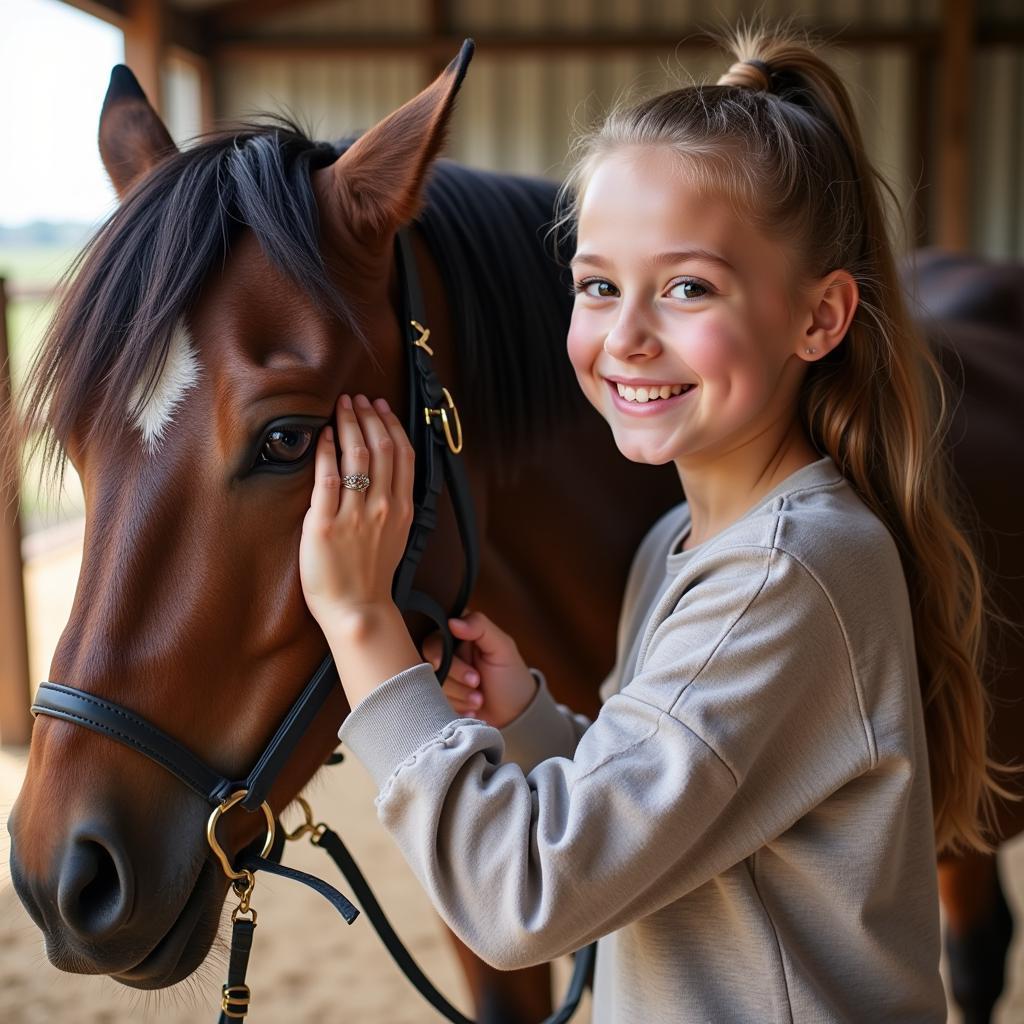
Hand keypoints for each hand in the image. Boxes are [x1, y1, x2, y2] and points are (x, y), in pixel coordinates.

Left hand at [300, 393, 414, 629]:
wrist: (357, 611)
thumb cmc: (372, 577)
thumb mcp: (397, 537)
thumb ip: (394, 504)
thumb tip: (385, 474)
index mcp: (402, 509)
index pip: (402, 455)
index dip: (391, 424)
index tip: (379, 406)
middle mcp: (383, 507)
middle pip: (380, 448)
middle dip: (368, 416)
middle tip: (357, 398)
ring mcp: (355, 515)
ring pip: (357, 456)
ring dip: (349, 424)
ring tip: (341, 407)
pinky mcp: (327, 524)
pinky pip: (327, 478)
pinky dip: (327, 451)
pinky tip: (324, 435)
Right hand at [422, 612, 537, 728]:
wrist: (513, 713)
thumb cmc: (510, 675)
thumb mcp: (502, 647)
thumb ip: (480, 627)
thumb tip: (453, 622)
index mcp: (458, 634)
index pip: (436, 636)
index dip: (441, 652)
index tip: (452, 667)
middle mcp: (446, 653)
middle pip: (430, 661)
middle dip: (455, 676)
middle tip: (477, 683)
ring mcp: (442, 677)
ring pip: (431, 684)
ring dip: (458, 694)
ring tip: (479, 699)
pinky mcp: (439, 698)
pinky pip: (433, 702)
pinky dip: (455, 706)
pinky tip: (471, 708)